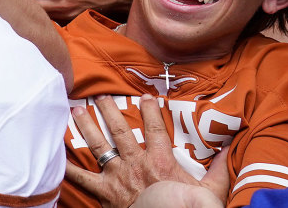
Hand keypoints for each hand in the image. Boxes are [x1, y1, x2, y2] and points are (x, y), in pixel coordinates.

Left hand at [66, 95, 230, 206]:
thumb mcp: (210, 191)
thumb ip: (218, 169)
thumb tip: (230, 150)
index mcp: (160, 161)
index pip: (154, 128)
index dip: (150, 110)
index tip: (146, 96)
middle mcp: (136, 164)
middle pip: (120, 131)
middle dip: (109, 111)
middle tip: (99, 96)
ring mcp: (118, 177)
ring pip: (99, 146)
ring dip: (87, 127)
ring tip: (77, 111)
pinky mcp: (105, 192)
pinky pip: (83, 178)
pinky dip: (69, 167)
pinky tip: (57, 155)